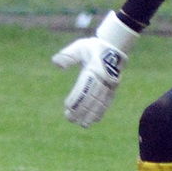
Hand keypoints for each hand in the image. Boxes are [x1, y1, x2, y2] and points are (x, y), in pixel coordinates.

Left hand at [51, 11, 139, 127]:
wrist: (116, 46)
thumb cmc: (94, 46)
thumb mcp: (80, 46)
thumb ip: (68, 55)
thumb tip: (55, 62)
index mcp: (95, 69)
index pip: (84, 86)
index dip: (77, 97)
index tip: (67, 106)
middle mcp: (104, 79)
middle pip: (92, 97)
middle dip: (82, 110)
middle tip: (70, 119)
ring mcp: (111, 85)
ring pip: (100, 102)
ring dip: (91, 114)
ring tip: (83, 125)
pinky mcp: (114, 88)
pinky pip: (108, 102)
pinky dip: (101, 111)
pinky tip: (94, 120)